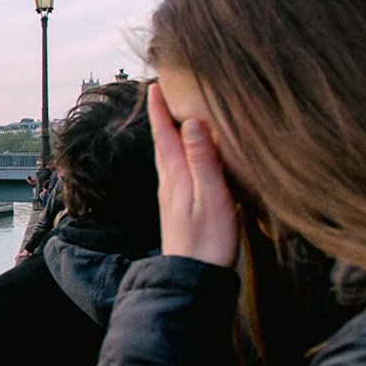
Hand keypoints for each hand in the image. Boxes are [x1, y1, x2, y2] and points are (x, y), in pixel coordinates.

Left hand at [148, 82, 238, 267]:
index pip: (164, 134)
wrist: (193, 280)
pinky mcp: (180, 210)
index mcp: (175, 175)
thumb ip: (201, 159)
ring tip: (175, 121)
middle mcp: (169, 183)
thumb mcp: (211, 196)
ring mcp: (173, 198)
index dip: (159, 110)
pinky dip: (181, 157)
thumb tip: (190, 121)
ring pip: (169, 158)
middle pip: (163, 143)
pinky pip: (178, 173)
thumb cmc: (207, 241)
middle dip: (162, 119)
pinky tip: (189, 163)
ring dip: (170, 137)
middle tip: (162, 96)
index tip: (155, 86)